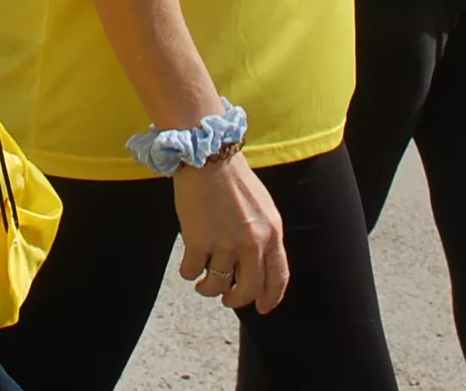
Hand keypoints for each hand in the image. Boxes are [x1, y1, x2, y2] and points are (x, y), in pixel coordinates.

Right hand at [173, 155, 288, 313]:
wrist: (207, 156)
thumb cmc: (233, 178)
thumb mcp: (263, 207)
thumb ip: (264, 236)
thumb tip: (256, 265)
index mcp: (272, 233)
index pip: (278, 277)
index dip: (271, 298)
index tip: (262, 309)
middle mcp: (252, 243)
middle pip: (249, 289)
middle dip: (236, 300)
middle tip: (227, 299)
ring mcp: (225, 244)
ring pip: (217, 285)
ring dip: (209, 288)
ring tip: (202, 283)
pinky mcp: (198, 241)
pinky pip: (193, 272)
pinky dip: (189, 273)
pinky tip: (187, 266)